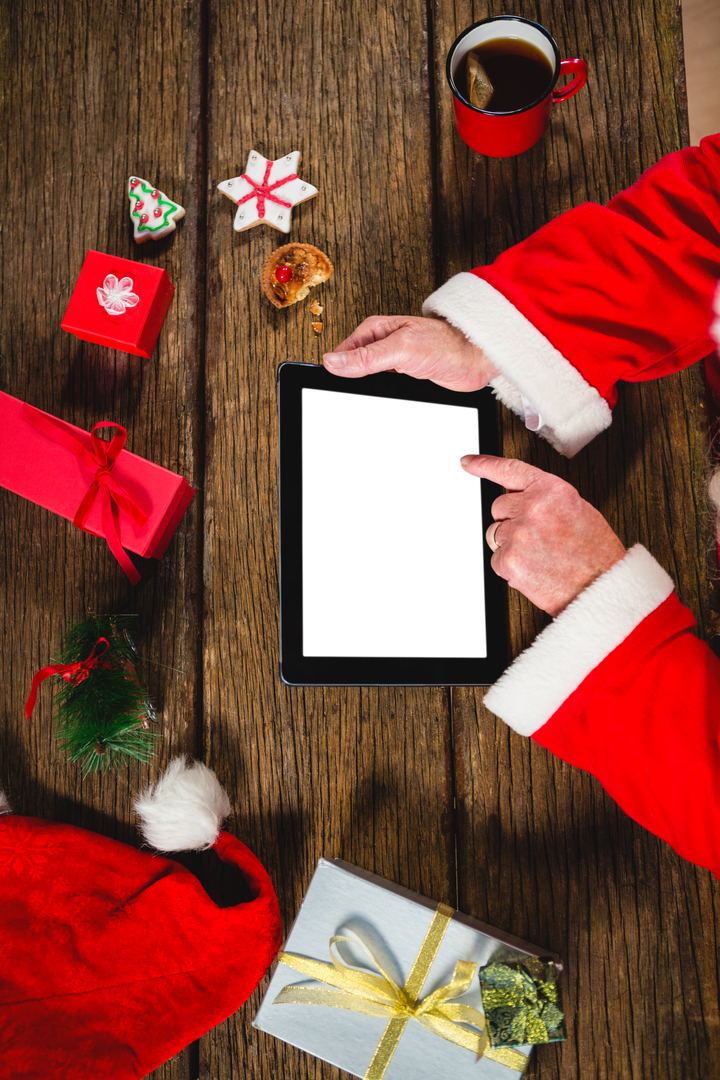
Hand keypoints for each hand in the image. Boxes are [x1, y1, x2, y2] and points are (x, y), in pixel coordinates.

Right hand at [323, 315, 498, 391]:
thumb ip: (366, 357)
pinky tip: (382, 398)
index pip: (340, 352)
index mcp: (373, 330)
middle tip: (347, 396)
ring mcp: (391, 361)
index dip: (333, 370)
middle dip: (347, 382)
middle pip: (350, 367)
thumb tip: (332, 362)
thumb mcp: (400, 349)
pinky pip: (381, 387)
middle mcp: (380, 344)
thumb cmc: (446, 345)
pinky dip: (379, 394)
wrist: (475, 359)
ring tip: (364, 398)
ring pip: (365, 378)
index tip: (329, 384)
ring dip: (364, 389)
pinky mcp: (402, 375)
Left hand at [459, 453, 625, 615]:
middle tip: (536, 536)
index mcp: (552, 490)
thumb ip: (546, 499)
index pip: (509, 469)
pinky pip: (496, 559)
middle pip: (499, 507)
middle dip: (511, 520)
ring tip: (540, 555)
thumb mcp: (578, 510)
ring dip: (511, 544)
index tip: (467, 461)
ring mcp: (518, 534)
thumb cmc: (595, 553)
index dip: (483, 464)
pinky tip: (533, 569)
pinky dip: (510, 566)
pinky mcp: (508, 560)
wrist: (599, 588)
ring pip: (496, 534)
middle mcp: (532, 508)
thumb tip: (521, 498)